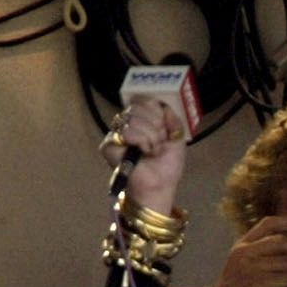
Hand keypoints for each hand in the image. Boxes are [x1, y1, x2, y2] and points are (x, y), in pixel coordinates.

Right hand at [118, 95, 189, 217]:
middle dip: (155, 127)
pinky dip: (140, 142)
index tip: (164, 132)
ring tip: (151, 151)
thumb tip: (164, 105)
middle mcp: (127, 124)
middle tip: (157, 145)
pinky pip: (126, 131)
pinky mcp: (109, 145)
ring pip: (133, 118)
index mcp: (141, 120)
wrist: (160, 185)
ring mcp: (116, 134)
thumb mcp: (177, 138)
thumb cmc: (167, 166)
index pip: (146, 101)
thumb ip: (173, 118)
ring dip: (150, 137)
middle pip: (138, 107)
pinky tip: (142, 153)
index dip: (158, 115)